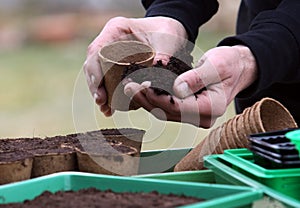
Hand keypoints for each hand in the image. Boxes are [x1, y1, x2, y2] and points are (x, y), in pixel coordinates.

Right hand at [83, 16, 187, 115]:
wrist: (171, 31)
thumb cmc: (167, 33)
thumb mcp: (167, 42)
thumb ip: (162, 59)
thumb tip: (152, 83)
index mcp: (117, 29)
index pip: (97, 50)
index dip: (95, 72)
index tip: (100, 92)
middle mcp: (110, 41)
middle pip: (94, 64)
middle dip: (96, 86)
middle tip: (102, 104)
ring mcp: (111, 53)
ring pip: (98, 73)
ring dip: (101, 92)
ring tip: (106, 110)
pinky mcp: (116, 64)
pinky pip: (108, 79)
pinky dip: (110, 93)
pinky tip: (111, 107)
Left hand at [124, 45, 256, 127]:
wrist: (236, 67)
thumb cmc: (229, 64)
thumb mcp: (217, 66)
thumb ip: (197, 78)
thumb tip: (177, 89)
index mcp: (210, 108)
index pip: (179, 107)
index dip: (158, 98)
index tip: (142, 86)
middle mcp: (201, 117)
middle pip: (168, 112)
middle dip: (146, 99)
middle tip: (128, 86)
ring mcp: (194, 116)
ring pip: (164, 112)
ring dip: (146, 100)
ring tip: (129, 87)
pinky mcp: (187, 110)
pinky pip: (166, 107)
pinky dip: (153, 99)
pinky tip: (140, 90)